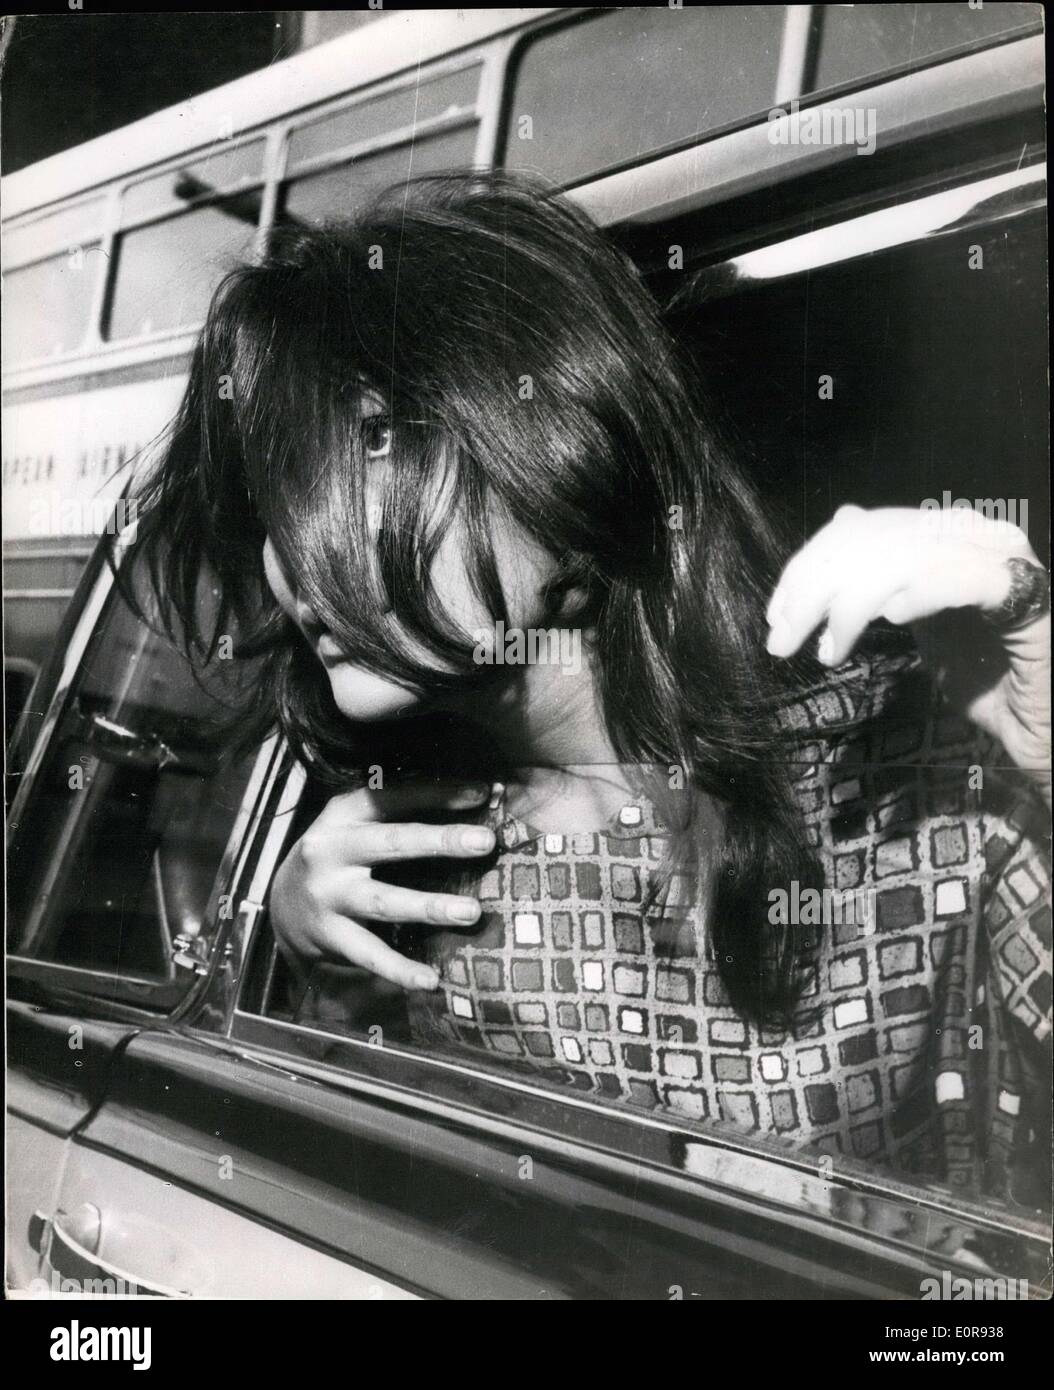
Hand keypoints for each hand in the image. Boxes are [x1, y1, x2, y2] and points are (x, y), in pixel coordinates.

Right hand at [269, 779, 495, 990]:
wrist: (281, 903)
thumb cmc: (338, 854)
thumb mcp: (355, 822)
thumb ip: (401, 810)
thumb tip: (477, 796)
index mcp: (343, 814)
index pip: (392, 797)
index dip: (437, 793)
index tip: (482, 794)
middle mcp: (332, 851)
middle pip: (392, 843)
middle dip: (440, 841)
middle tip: (484, 841)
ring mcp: (329, 895)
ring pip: (384, 901)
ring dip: (430, 906)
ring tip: (471, 911)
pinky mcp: (329, 935)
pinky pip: (370, 954)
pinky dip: (400, 969)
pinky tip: (430, 980)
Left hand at [765, 505, 1050, 784]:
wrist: (1045, 727)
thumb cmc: (987, 681)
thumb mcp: (919, 622)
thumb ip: (884, 578)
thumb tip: (842, 520)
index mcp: (951, 535)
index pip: (864, 528)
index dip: (810, 565)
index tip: (776, 615)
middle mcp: (980, 535)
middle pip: (874, 537)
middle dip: (814, 587)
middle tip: (783, 638)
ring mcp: (1006, 561)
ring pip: (904, 554)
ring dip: (850, 602)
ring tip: (828, 648)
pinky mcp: (1030, 597)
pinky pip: (961, 578)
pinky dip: (918, 593)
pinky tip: (890, 619)